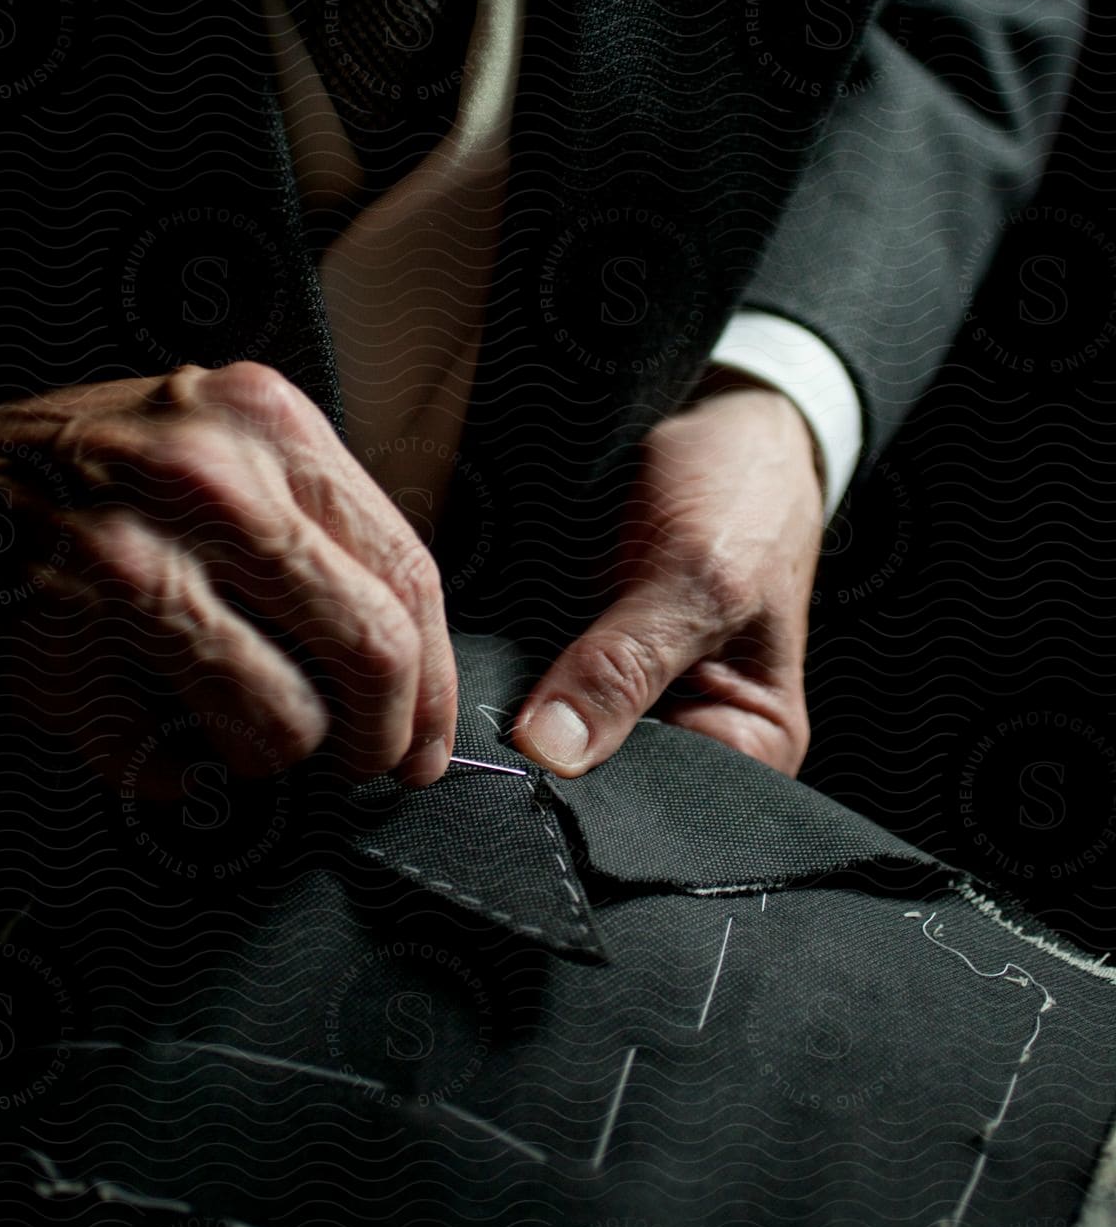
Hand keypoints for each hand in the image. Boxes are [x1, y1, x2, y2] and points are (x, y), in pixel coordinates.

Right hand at [0, 363, 456, 794]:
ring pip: (280, 724)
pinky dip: (171, 772)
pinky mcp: (61, 636)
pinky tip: (150, 726)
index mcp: (266, 423)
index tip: (430, 738)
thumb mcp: (234, 449)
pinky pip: (163, 760)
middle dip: (380, 737)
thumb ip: (324, 528)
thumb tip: (423, 671)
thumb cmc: (120, 474)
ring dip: (269, 757)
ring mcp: (125, 555)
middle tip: (362, 764)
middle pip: (370, 650)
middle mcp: (203, 479)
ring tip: (233, 730)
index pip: (406, 569)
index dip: (438, 679)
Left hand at [509, 378, 823, 778]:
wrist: (721, 416)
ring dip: (513, 711)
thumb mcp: (698, 577)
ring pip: (556, 735)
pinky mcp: (585, 659)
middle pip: (602, 780)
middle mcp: (690, 737)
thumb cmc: (744, 495)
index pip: (661, 810)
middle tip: (484, 726)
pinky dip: (504, 673)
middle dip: (546, 754)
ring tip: (474, 691)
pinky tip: (474, 659)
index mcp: (752, 744)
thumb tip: (551, 751)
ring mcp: (633, 700)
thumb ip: (628, 665)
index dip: (591, 795)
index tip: (521, 769)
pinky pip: (533, 685)